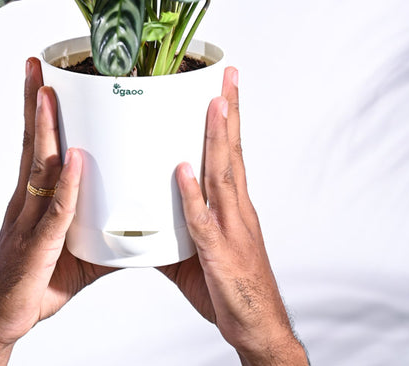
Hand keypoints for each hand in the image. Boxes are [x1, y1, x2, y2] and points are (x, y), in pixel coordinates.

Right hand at [0, 58, 115, 365]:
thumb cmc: (32, 284)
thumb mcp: (74, 252)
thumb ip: (101, 232)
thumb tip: (135, 225)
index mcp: (34, 198)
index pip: (37, 144)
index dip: (41, 111)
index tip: (45, 78)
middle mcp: (27, 201)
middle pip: (32, 142)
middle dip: (35, 101)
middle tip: (38, 65)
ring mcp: (29, 221)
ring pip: (40, 165)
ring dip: (46, 128)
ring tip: (49, 93)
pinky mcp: (38, 247)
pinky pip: (56, 211)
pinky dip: (66, 184)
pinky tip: (74, 159)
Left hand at [158, 67, 308, 365]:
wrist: (259, 329)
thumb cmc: (233, 289)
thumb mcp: (201, 251)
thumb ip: (177, 226)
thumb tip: (149, 212)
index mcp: (233, 206)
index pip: (231, 152)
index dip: (227, 119)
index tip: (223, 88)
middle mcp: (236, 210)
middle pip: (232, 152)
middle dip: (229, 112)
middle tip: (226, 78)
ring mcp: (230, 229)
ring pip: (222, 176)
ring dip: (216, 139)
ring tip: (213, 104)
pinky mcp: (219, 254)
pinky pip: (202, 221)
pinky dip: (193, 195)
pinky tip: (183, 172)